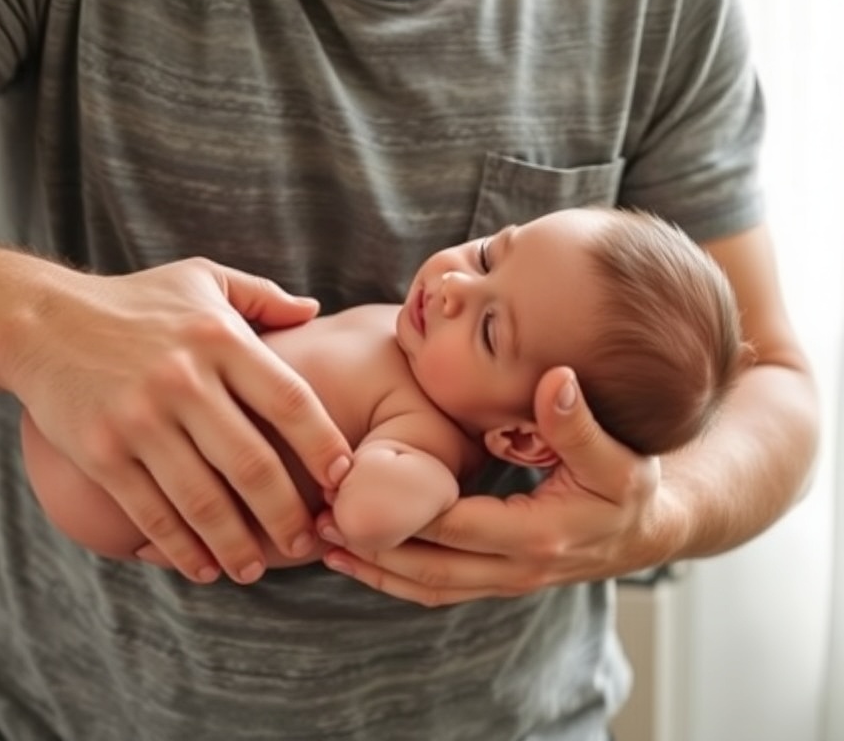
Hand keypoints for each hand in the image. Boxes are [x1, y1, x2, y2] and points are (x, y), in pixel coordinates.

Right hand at [9, 257, 351, 583]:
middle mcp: (184, 381)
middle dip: (289, 515)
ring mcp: (140, 420)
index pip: (290, 401)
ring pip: (205, 501)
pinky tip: (203, 568)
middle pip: (254, 464)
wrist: (39, 321)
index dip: (324, 446)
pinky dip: (182, 549)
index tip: (344, 481)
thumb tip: (314, 311)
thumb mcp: (200, 279)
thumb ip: (261, 296)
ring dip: (239, 545)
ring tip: (257, 570)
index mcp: (219, 340)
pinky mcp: (102, 453)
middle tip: (309, 542)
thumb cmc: (133, 302)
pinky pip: (153, 513)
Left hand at [320, 366, 679, 605]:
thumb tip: (554, 379)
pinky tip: (360, 559)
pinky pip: (441, 589)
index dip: (400, 509)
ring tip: (322, 544)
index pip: (454, 525)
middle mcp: (520, 568)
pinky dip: (397, 578)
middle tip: (316, 522)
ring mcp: (509, 580)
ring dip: (375, 569)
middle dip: (371, 546)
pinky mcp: (501, 581)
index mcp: (539, 534)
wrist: (652, 529)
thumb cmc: (632, 484)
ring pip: (430, 586)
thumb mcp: (618, 453)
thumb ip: (578, 421)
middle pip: (430, 566)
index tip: (350, 487)